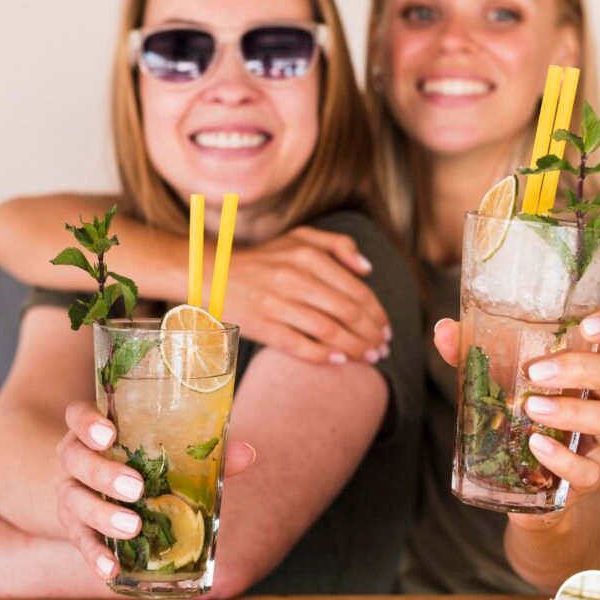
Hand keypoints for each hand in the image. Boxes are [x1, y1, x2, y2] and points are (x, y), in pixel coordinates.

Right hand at [54, 401, 256, 579]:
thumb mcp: (160, 449)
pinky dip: (94, 555)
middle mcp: (73, 457)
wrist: (93, 486)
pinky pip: (79, 541)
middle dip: (104, 473)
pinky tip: (112, 569)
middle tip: (136, 488)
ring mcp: (68, 492)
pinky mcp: (72, 526)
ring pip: (74, 500)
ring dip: (102, 515)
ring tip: (133, 527)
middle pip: (75, 458)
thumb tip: (247, 453)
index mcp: (93, 429)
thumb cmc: (137, 460)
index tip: (109, 433)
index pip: (77, 414)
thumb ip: (200, 451)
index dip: (88, 423)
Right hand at [226, 227, 391, 364]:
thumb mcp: (300, 238)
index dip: (377, 313)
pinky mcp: (261, 325)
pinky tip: (340, 361)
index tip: (386, 328)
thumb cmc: (264, 258)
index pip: (356, 290)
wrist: (213, 273)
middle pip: (346, 312)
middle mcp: (293, 277)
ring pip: (328, 331)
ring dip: (355, 348)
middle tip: (383, 348)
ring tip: (369, 358)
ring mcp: (275, 302)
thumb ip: (338, 245)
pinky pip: (298, 345)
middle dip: (371, 334)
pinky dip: (323, 355)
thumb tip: (368, 270)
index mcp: (306, 255)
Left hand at [434, 309, 599, 528]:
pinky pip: (590, 470)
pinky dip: (563, 459)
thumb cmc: (523, 416)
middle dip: (580, 368)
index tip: (589, 324)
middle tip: (536, 372)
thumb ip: (474, 354)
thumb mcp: (500, 381)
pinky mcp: (590, 475)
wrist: (536, 485)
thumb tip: (444, 330)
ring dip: (575, 411)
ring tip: (533, 409)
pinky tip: (536, 446)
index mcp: (588, 369)